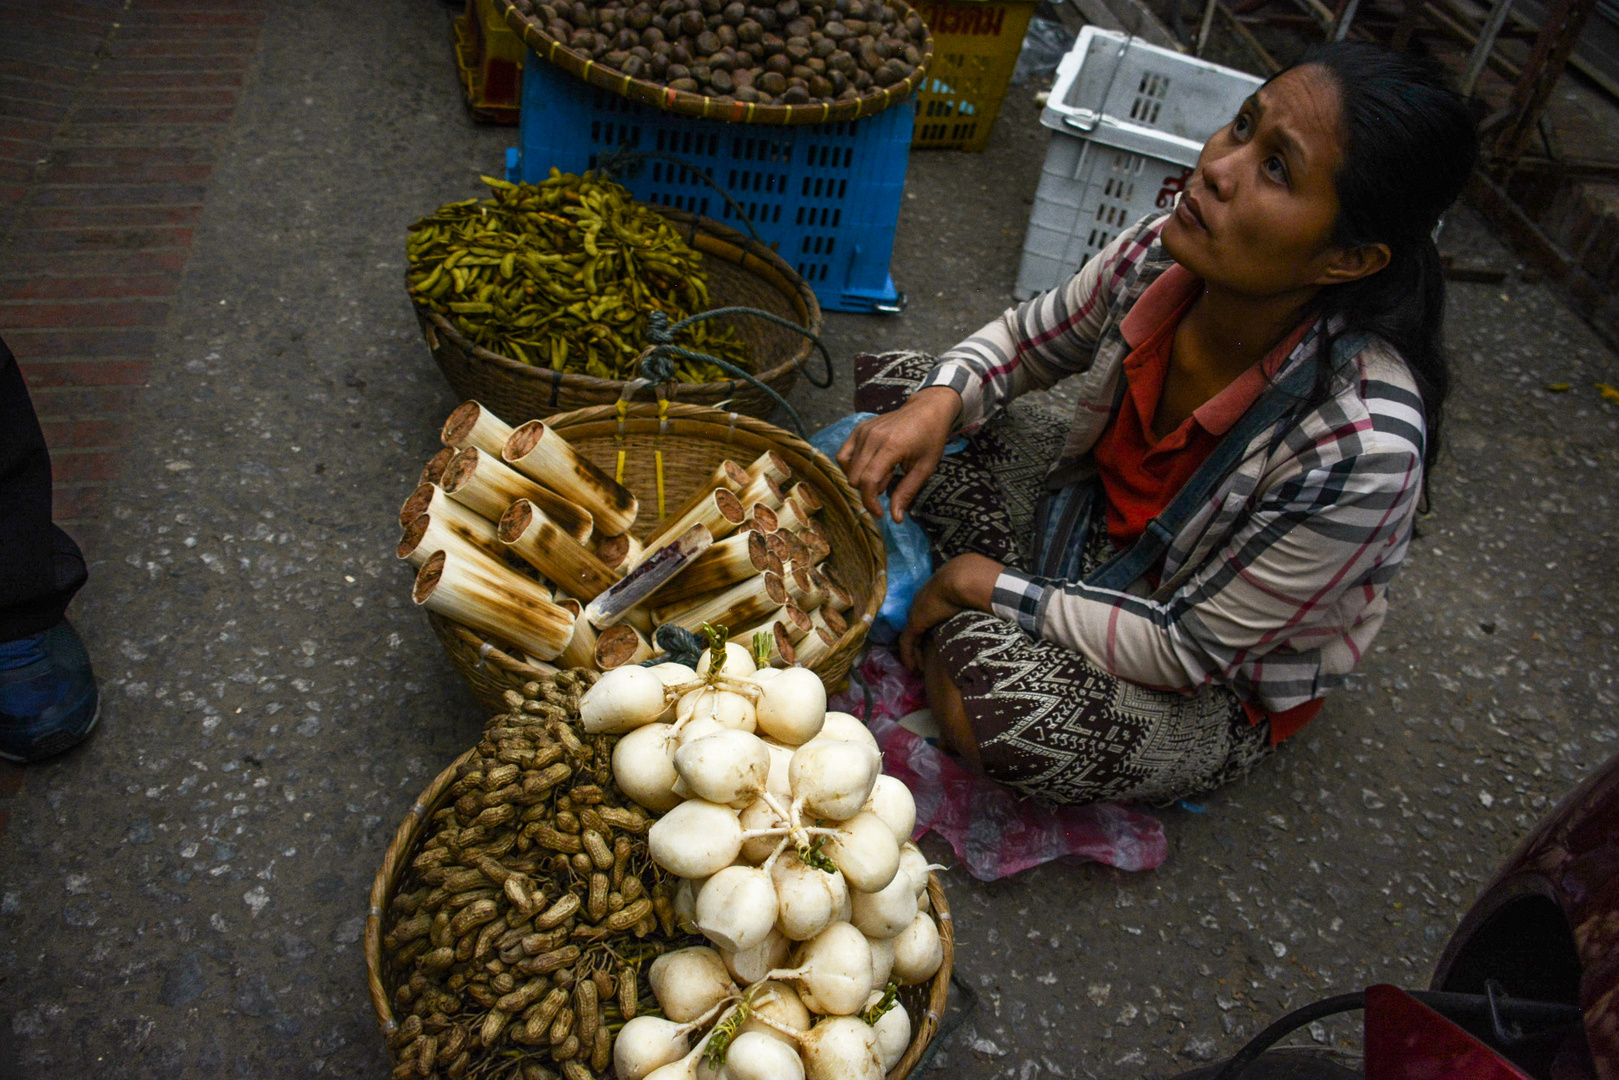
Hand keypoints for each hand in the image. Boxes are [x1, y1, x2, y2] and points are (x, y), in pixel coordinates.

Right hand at [837, 386, 960, 522]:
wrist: (927, 409)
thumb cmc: (931, 438)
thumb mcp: (925, 468)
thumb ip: (906, 493)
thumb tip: (896, 519)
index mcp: (891, 446)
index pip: (868, 481)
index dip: (870, 502)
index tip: (879, 513)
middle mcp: (872, 437)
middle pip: (854, 478)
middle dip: (869, 489)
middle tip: (890, 479)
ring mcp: (863, 431)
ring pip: (847, 468)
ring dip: (862, 477)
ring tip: (882, 469)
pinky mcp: (859, 428)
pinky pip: (844, 455)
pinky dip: (852, 466)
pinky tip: (870, 464)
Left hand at [897, 554, 1003, 670]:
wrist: (966, 578)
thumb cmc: (977, 584)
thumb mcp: (978, 596)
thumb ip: (981, 603)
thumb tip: (997, 608)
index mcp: (939, 595)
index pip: (931, 614)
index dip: (933, 629)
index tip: (937, 643)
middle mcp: (925, 603)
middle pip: (919, 626)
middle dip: (920, 643)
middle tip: (925, 660)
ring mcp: (918, 612)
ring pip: (911, 637)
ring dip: (914, 653)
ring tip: (918, 669)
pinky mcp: (915, 622)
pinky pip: (906, 642)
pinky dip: (908, 656)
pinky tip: (913, 668)